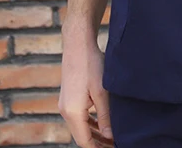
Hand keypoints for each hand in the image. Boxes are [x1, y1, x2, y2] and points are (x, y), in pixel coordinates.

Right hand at [58, 22, 114, 146]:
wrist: (77, 44)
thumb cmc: (91, 64)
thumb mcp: (102, 91)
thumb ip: (106, 116)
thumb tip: (110, 137)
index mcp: (73, 112)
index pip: (85, 142)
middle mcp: (65, 111)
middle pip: (81, 137)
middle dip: (97, 144)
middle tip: (115, 145)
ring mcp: (65, 104)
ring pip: (80, 128)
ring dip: (94, 134)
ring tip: (111, 138)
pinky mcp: (68, 97)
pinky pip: (78, 118)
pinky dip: (90, 124)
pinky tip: (102, 125)